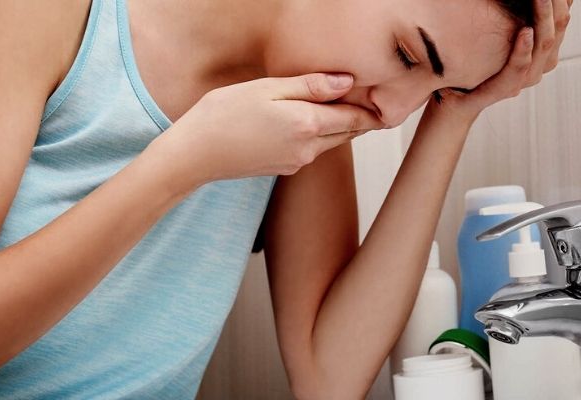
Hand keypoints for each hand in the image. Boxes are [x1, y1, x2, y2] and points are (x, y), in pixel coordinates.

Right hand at [160, 73, 382, 181]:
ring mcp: (296, 162)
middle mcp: (308, 149)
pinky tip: (308, 124)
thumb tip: (346, 82)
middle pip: (346, 133)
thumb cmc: (225, 115)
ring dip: (339, 128)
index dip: (372, 111)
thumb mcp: (267, 89)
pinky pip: (311, 151)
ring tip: (344, 109)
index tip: (386, 105)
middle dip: (361, 121)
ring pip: (329, 143)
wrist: (196, 154)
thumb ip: (310, 86)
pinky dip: (318, 137)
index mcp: (307, 125)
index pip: (353, 118)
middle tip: (374, 106)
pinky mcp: (283, 169)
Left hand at [435, 0, 572, 118]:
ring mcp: (523, 78)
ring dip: (542, 18)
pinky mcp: (505, 89)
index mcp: (540, 51)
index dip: (560, 2)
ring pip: (543, 44)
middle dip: (553, 4)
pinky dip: (523, 49)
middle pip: (555, 29)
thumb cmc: (474, 66)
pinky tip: (525, 31)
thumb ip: (516, 18)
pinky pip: (518, 68)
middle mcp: (538, 65)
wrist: (454, 99)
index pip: (559, 20)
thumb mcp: (500, 37)